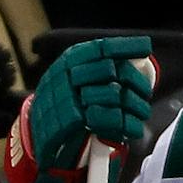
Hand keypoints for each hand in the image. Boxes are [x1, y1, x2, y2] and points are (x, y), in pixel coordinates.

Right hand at [4, 36, 154, 182]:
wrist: (37, 135)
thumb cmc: (63, 105)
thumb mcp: (72, 80)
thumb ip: (96, 69)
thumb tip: (134, 60)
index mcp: (68, 62)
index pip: (101, 48)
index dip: (125, 47)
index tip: (145, 48)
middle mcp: (66, 76)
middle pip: (112, 71)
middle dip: (135, 83)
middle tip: (144, 93)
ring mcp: (67, 99)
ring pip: (114, 96)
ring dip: (135, 106)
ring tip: (141, 113)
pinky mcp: (71, 124)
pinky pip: (107, 121)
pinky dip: (125, 125)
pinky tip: (132, 128)